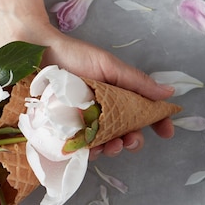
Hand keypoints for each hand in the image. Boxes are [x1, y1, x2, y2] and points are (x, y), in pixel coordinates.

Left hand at [1, 23, 175, 159]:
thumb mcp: (108, 66)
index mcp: (117, 95)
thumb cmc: (72, 55)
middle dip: (131, 141)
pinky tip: (89, 149)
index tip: (166, 132)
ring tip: (109, 145)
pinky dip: (87, 150)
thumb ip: (136, 81)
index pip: (142, 113)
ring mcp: (82, 121)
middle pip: (124, 133)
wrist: (35, 53)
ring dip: (111, 149)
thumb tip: (168, 94)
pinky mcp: (63, 129)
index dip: (156, 123)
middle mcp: (102, 110)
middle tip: (129, 141)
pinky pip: (78, 146)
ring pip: (103, 143)